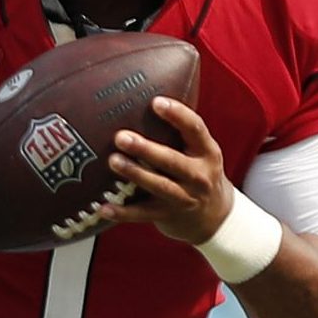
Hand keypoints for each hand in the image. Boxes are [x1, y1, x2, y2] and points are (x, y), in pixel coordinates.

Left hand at [101, 97, 233, 244]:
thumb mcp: (199, 152)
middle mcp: (199, 175)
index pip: (195, 129)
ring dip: (135, 174)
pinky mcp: (167, 216)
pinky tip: (103, 207)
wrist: (214, 217)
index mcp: (207, 152)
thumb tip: (141, 100)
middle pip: (172, 161)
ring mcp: (184, 198)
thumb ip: (178, 133)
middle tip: (121, 137)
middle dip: (146, 149)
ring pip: (158, 186)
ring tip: (114, 161)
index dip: (177, 115)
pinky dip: (122, 212)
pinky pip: (142, 214)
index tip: (156, 102)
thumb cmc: (197, 172)